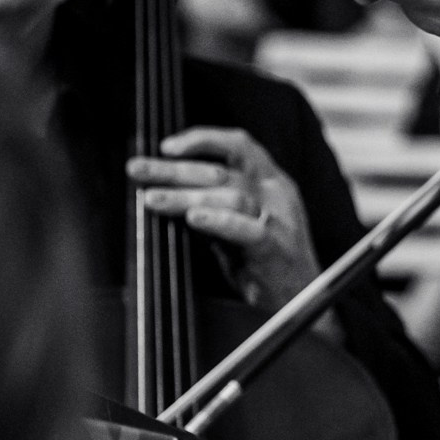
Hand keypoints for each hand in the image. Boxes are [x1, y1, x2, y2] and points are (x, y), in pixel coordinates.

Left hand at [129, 127, 321, 308]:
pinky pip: (246, 228)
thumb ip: (212, 204)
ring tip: (153, 199)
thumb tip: (166, 189)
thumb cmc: (265, 262)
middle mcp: (276, 192)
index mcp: (270, 181)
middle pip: (221, 171)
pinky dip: (218, 221)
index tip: (166, 147)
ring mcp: (280, 218)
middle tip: (138, 170)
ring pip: (230, 196)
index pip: (237, 145)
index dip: (201, 139)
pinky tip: (194, 218)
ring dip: (186, 196)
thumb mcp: (236, 223)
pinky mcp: (277, 246)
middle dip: (174, 169)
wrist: (301, 299)